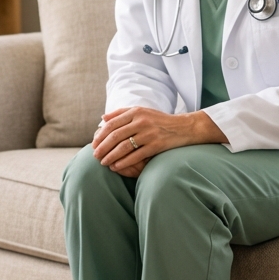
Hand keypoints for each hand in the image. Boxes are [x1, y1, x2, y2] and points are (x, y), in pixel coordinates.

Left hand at [92, 107, 227, 173]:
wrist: (185, 128)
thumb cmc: (160, 120)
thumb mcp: (142, 112)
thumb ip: (122, 113)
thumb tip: (103, 119)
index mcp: (136, 112)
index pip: (112, 124)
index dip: (100, 135)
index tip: (94, 144)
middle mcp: (142, 121)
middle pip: (115, 136)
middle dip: (102, 147)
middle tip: (95, 156)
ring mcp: (149, 133)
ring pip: (124, 147)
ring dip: (111, 156)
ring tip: (103, 163)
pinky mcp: (156, 145)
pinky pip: (136, 155)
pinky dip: (123, 162)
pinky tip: (116, 167)